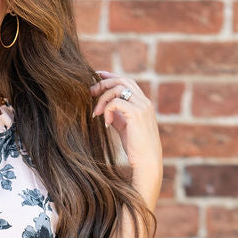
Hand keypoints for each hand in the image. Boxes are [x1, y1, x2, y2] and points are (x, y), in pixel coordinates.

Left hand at [90, 69, 162, 201]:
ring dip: (103, 98)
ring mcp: (142, 106)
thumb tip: (104, 109)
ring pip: (118, 88)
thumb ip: (117, 116)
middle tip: (90, 92)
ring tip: (95, 113)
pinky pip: (116, 102)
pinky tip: (107, 124)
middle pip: (122, 80)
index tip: (97, 76)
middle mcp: (144, 101)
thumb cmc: (136, 149)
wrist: (147, 162)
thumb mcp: (125, 128)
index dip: (111, 76)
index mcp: (143, 103)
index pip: (127, 81)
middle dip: (104, 83)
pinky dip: (107, 110)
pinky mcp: (136, 114)